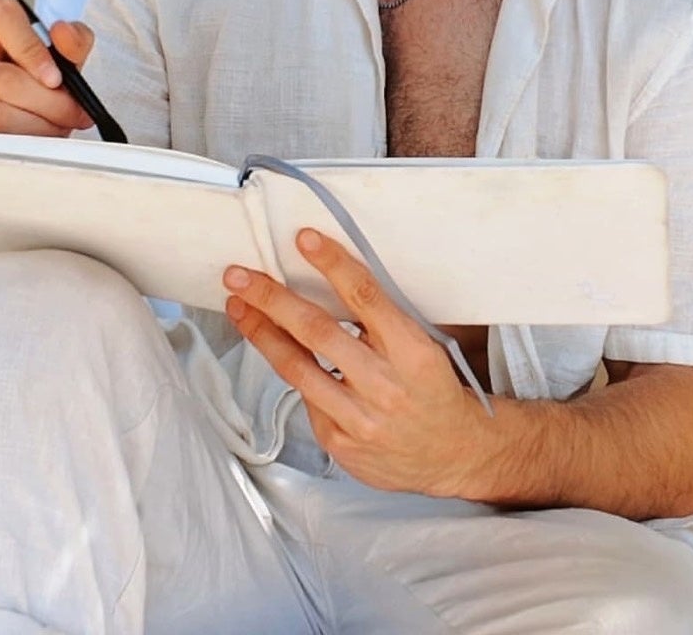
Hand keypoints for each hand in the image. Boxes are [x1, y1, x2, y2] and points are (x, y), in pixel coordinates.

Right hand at [0, 0, 94, 136]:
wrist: (20, 109)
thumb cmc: (38, 75)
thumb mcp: (64, 54)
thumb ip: (73, 40)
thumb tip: (64, 32)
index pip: (2, 18)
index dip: (33, 50)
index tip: (56, 78)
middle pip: (3, 79)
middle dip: (49, 102)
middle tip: (73, 113)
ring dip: (35, 128)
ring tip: (56, 127)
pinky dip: (15, 146)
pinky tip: (33, 141)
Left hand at [224, 229, 491, 496]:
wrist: (454, 453)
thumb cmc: (434, 390)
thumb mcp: (424, 346)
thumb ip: (382, 322)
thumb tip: (328, 284)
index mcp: (412, 352)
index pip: (366, 297)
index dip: (332, 264)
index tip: (305, 239)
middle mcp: (384, 385)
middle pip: (317, 332)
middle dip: (272, 299)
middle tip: (241, 276)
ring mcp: (359, 419)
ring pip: (297, 368)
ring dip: (262, 333)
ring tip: (239, 307)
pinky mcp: (340, 444)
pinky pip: (305, 400)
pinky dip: (293, 374)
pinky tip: (280, 355)